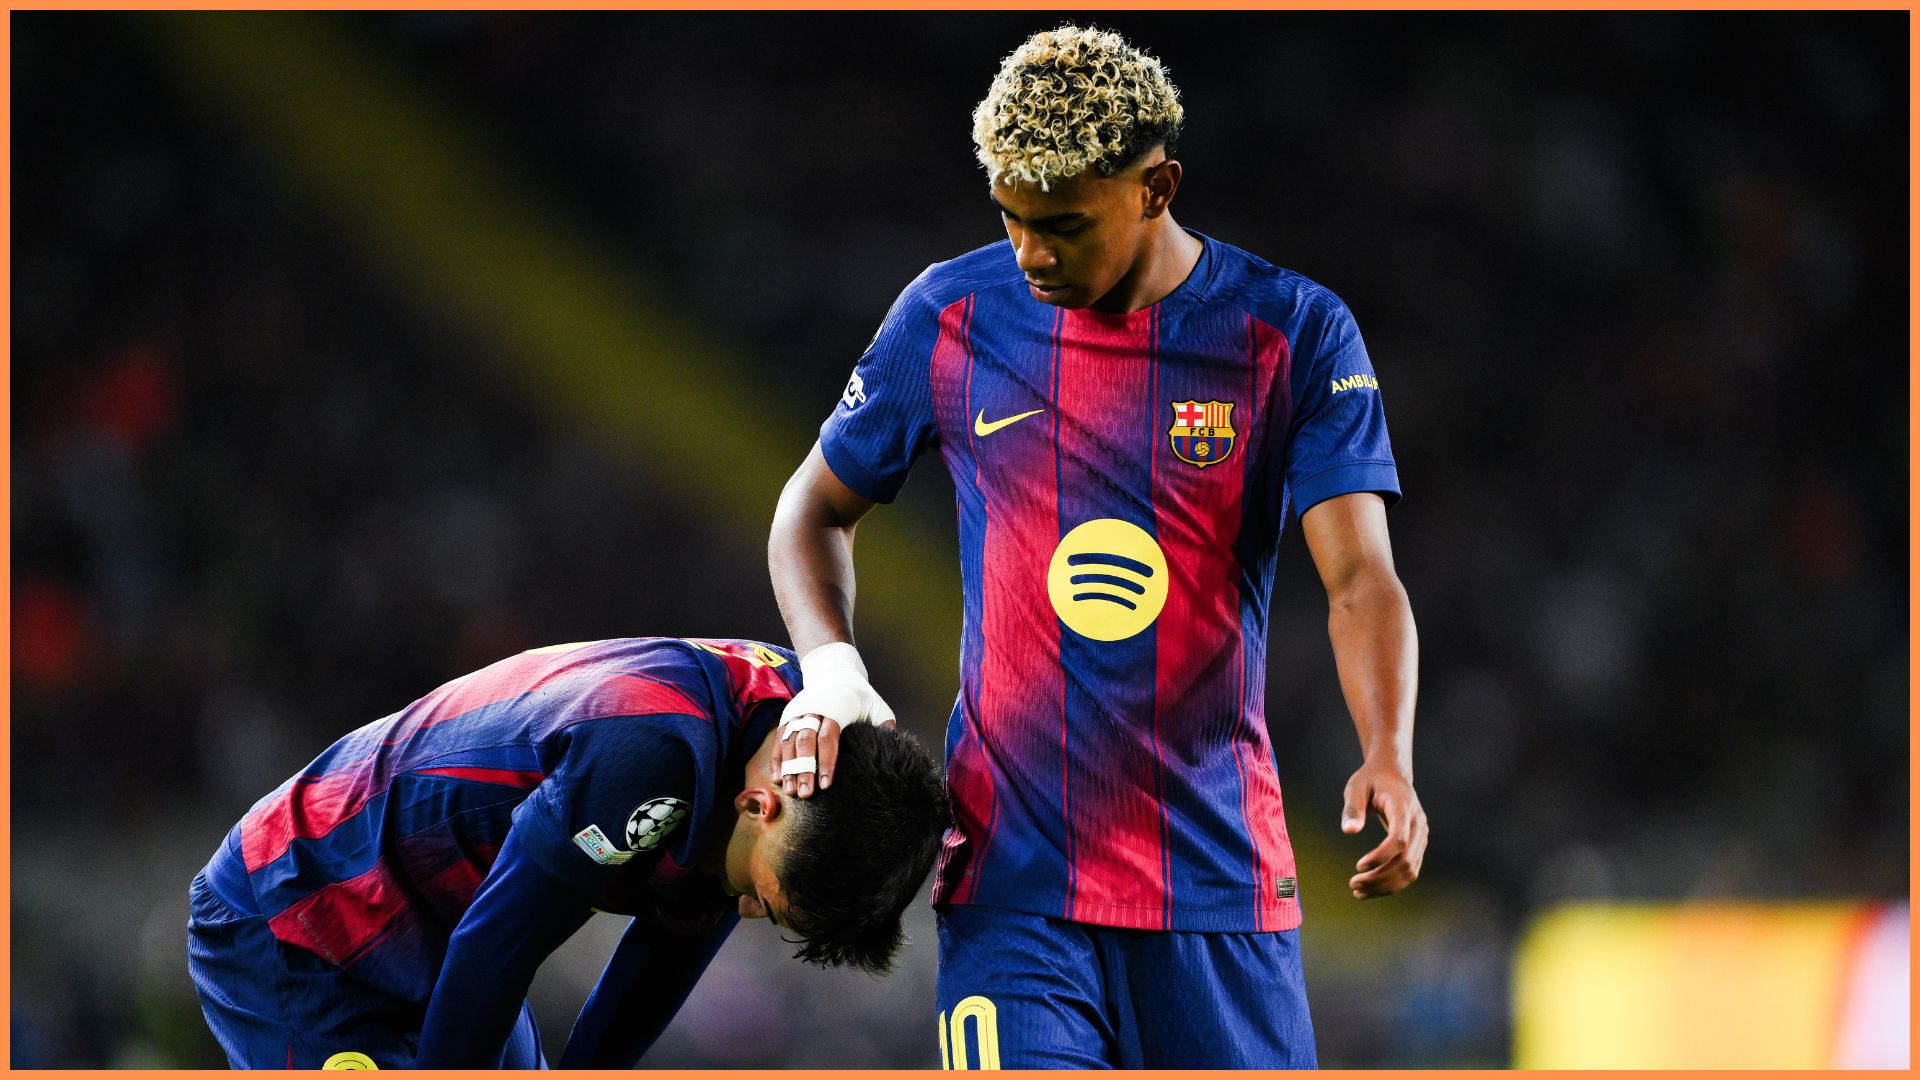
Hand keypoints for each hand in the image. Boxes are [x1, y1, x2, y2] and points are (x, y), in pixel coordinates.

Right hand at [770, 643, 895, 796]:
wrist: (834, 671)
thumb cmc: (859, 695)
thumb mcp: (877, 705)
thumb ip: (884, 725)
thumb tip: (892, 746)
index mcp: (836, 708)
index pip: (829, 737)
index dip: (826, 762)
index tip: (827, 785)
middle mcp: (814, 710)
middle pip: (805, 742)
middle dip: (804, 769)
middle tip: (806, 794)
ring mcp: (798, 713)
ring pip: (789, 742)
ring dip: (789, 768)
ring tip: (790, 791)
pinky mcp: (788, 716)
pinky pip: (779, 739)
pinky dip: (777, 759)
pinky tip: (778, 778)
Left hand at [1340, 759, 1426, 898]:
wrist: (1392, 774)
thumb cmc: (1371, 780)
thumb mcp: (1356, 787)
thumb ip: (1352, 808)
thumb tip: (1349, 831)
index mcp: (1404, 807)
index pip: (1399, 839)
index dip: (1380, 856)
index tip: (1359, 866)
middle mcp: (1418, 823)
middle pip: (1406, 860)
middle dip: (1380, 877)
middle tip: (1353, 885)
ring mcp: (1421, 836)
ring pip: (1410, 870)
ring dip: (1386, 885)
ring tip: (1358, 892)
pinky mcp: (1418, 845)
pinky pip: (1409, 870)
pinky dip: (1392, 883)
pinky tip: (1370, 888)